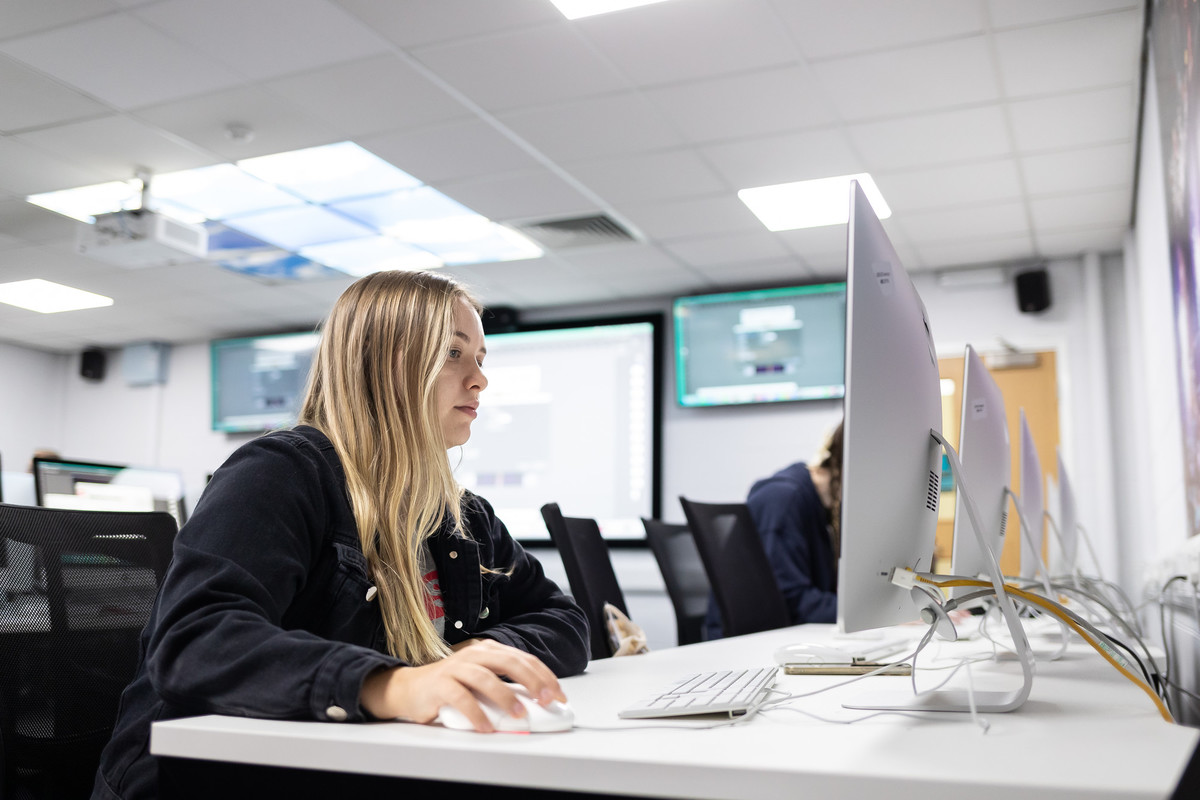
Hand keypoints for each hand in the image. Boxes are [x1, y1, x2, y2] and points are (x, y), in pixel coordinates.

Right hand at [360, 639, 566, 731]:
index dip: (545, 676)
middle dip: (533, 682)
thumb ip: (505, 685)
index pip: (524, 659)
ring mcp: (456, 668)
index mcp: (489, 650)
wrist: (411, 689)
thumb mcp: (482, 680)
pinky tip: (486, 727)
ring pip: (486, 678)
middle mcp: (474, 655)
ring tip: (519, 715)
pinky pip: (461, 698)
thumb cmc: (452, 686)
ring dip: (506, 698)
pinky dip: (476, 714)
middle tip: (547, 700)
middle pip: (510, 662)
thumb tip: (537, 702)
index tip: (559, 695)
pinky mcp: (440, 684)